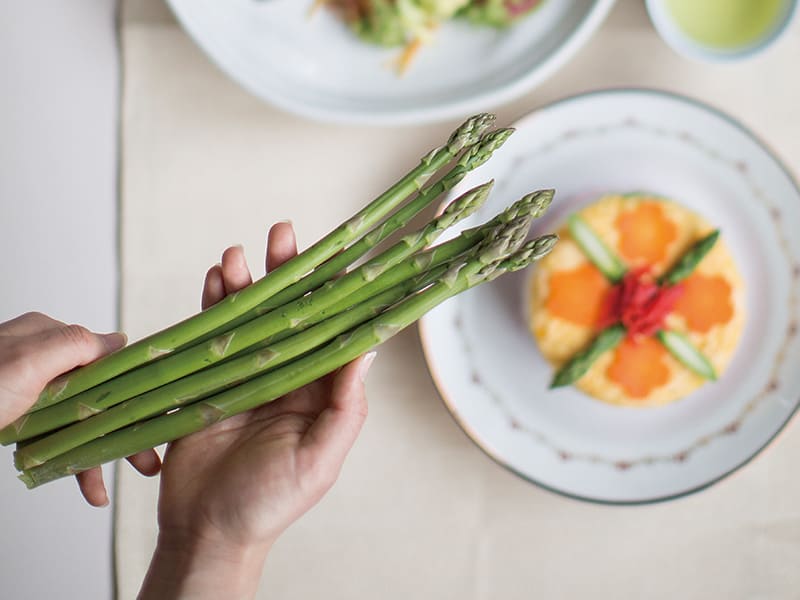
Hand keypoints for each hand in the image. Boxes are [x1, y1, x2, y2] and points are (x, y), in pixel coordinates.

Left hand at [0, 313, 160, 505]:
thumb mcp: (29, 360)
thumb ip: (77, 344)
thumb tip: (119, 340)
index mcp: (47, 335)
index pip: (107, 358)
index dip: (137, 388)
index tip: (159, 415)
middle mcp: (42, 359)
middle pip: (99, 394)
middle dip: (124, 430)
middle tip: (146, 463)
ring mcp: (29, 389)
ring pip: (80, 420)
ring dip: (99, 454)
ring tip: (112, 486)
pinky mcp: (18, 417)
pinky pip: (55, 437)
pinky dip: (70, 461)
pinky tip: (84, 485)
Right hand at [139, 223, 372, 598]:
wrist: (206, 531)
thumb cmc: (269, 504)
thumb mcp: (319, 460)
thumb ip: (346, 407)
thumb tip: (369, 349)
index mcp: (319, 392)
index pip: (330, 330)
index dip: (332, 292)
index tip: (336, 255)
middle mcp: (285, 375)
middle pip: (289, 313)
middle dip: (287, 273)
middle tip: (282, 234)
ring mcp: (246, 374)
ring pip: (249, 316)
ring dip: (245, 282)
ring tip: (237, 254)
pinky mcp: (208, 379)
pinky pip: (212, 334)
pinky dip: (212, 305)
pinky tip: (214, 279)